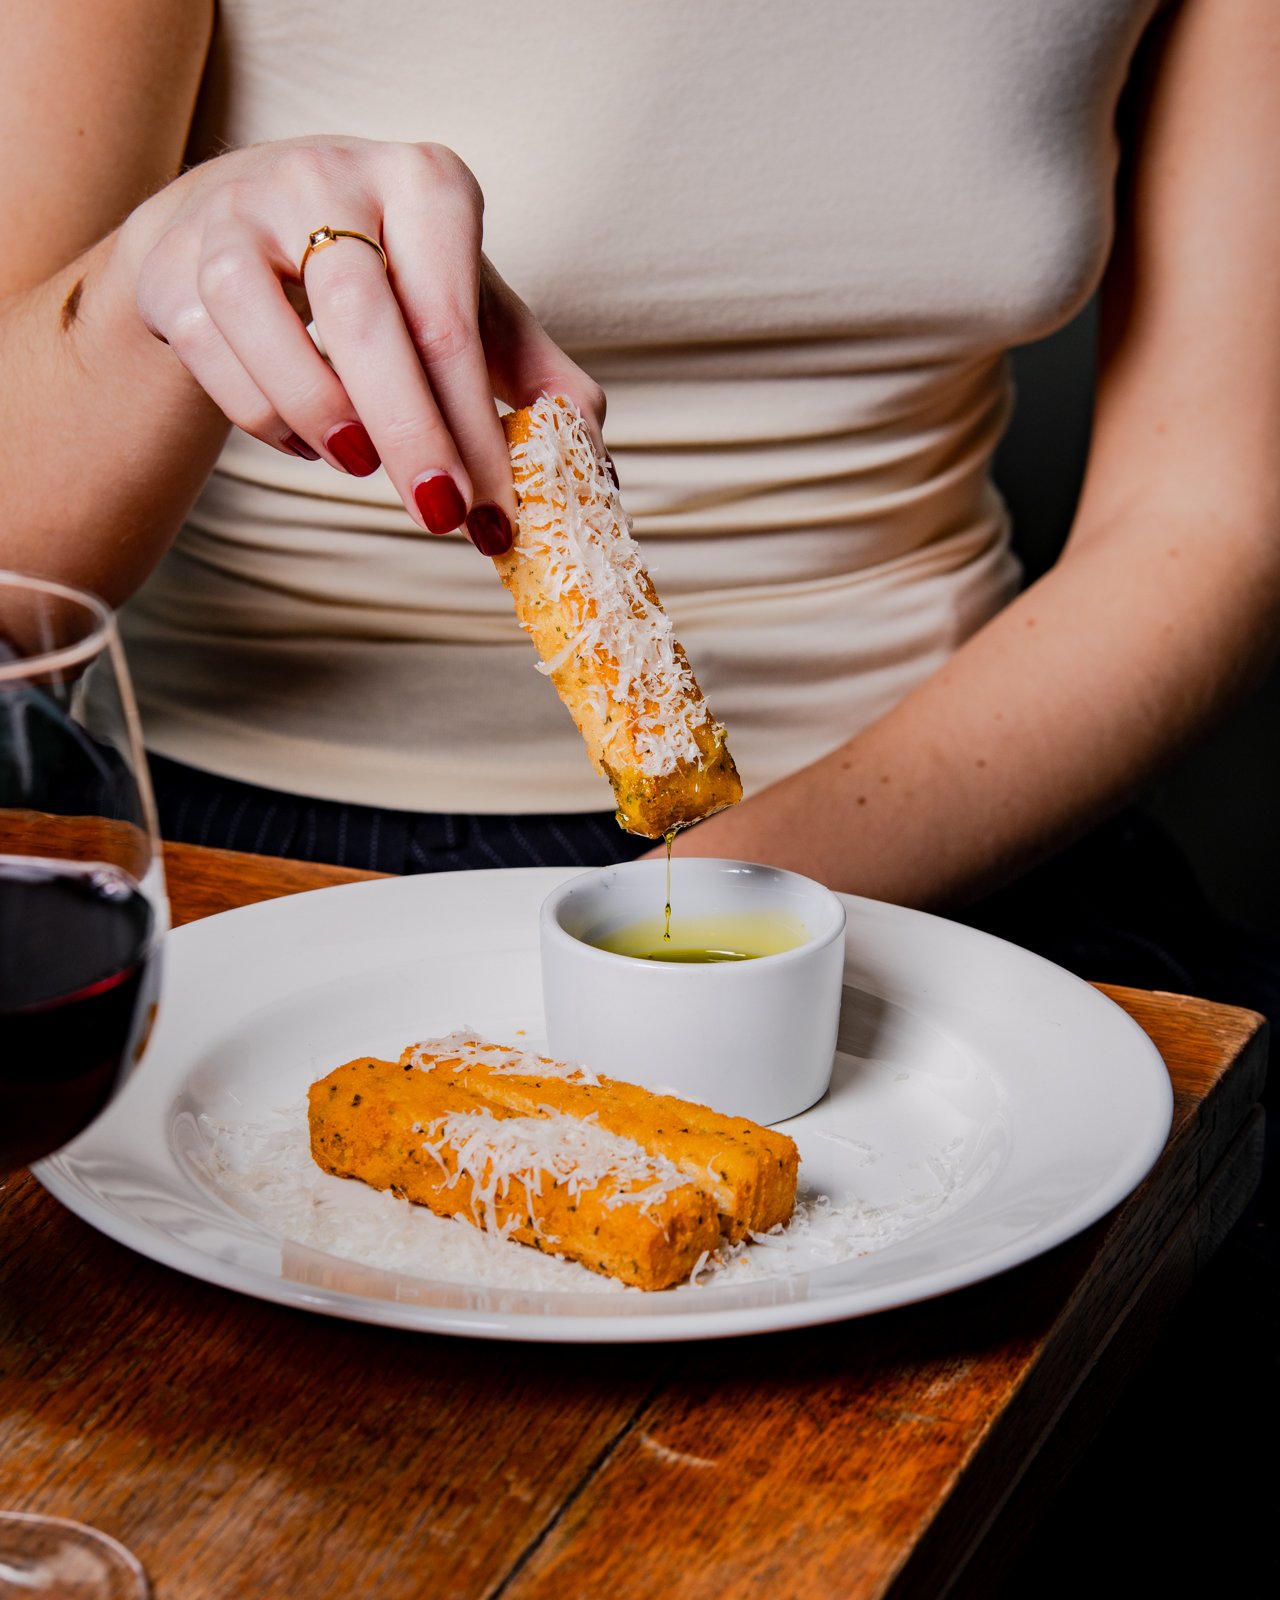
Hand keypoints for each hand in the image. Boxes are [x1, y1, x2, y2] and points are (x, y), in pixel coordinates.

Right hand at [121, 136, 603, 551]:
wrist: (249, 224)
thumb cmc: (388, 275)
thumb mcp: (470, 309)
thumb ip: (538, 381)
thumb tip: (596, 470)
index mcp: (425, 185)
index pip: (454, 325)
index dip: (477, 432)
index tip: (497, 515)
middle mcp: (330, 177)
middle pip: (366, 323)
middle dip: (410, 436)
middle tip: (439, 516)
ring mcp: (240, 214)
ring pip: (271, 333)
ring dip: (323, 419)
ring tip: (360, 463)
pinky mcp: (177, 261)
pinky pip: (215, 357)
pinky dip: (266, 417)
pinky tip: (306, 437)